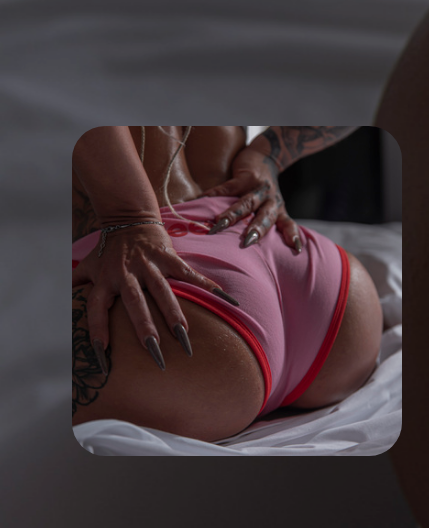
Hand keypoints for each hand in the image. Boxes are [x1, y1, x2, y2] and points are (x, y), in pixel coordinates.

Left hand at [72, 220, 234, 370]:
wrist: (128, 218)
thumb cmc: (107, 249)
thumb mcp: (87, 266)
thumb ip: (74, 285)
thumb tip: (56, 306)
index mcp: (104, 281)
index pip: (97, 310)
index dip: (98, 333)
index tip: (103, 358)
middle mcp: (126, 275)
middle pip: (135, 304)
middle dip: (145, 328)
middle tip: (153, 350)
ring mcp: (150, 266)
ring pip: (163, 292)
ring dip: (174, 315)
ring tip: (184, 336)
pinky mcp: (169, 258)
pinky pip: (189, 275)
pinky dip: (208, 287)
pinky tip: (225, 301)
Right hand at [199, 142, 303, 253]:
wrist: (265, 156)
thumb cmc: (264, 190)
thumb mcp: (271, 206)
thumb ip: (263, 223)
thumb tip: (248, 250)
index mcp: (278, 209)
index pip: (288, 224)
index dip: (292, 235)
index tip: (297, 249)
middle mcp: (271, 200)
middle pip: (266, 216)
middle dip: (257, 229)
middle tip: (248, 241)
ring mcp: (258, 188)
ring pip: (246, 203)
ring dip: (233, 214)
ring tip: (219, 225)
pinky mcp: (244, 177)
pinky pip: (226, 188)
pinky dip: (212, 195)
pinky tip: (198, 201)